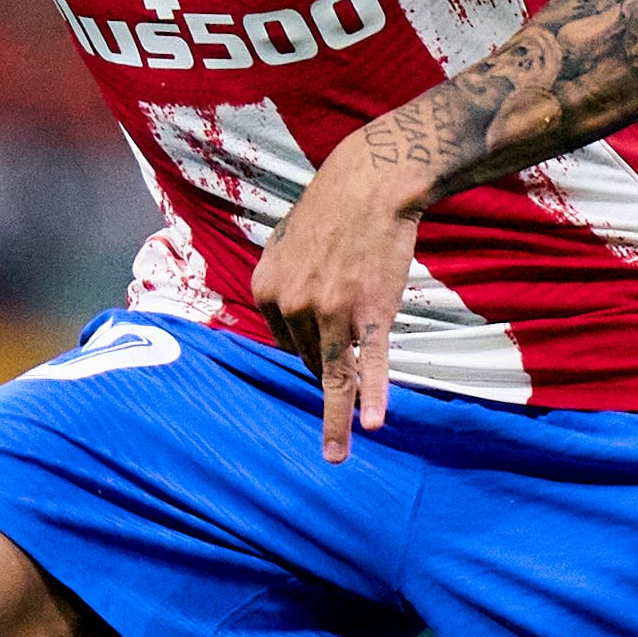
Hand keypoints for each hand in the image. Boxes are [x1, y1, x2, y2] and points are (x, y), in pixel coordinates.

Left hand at [247, 136, 437, 461]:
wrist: (373, 182)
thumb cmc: (332, 212)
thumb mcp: (287, 246)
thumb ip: (281, 285)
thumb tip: (287, 320)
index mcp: (264, 289)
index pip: (285, 341)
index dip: (306, 348)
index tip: (322, 349)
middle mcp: (292, 305)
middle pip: (308, 357)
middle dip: (325, 363)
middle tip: (349, 357)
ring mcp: (332, 314)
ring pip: (333, 374)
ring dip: (336, 417)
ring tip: (335, 454)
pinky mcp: (371, 316)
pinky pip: (369, 365)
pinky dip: (369, 397)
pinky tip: (369, 426)